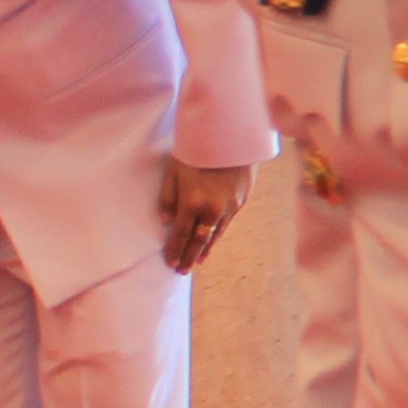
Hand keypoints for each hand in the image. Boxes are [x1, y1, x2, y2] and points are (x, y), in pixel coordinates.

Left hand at [161, 155, 255, 272]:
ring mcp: (229, 206)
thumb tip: (167, 221)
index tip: (172, 263)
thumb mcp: (173, 171)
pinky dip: (218, 233)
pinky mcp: (241, 200)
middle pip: (199, 240)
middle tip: (183, 271)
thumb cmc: (196, 150)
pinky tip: (213, 238)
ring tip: (199, 260)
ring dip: (205, 248)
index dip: (176, 250)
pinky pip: (226, 222)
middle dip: (190, 257)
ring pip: (215, 234)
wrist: (230, 136)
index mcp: (192, 203)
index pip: (181, 234)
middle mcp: (212, 209)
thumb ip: (168, 198)